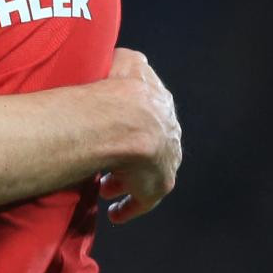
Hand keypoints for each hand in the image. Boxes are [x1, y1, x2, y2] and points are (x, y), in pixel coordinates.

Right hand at [97, 49, 182, 222]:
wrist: (128, 121)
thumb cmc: (119, 90)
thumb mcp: (126, 62)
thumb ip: (127, 61)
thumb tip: (118, 58)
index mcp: (161, 105)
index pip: (150, 115)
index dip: (131, 123)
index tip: (113, 129)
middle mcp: (168, 135)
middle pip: (149, 147)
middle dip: (131, 153)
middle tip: (110, 160)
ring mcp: (164, 163)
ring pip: (145, 174)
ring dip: (126, 180)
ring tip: (104, 187)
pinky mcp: (155, 188)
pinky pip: (141, 201)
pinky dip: (128, 207)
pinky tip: (114, 213)